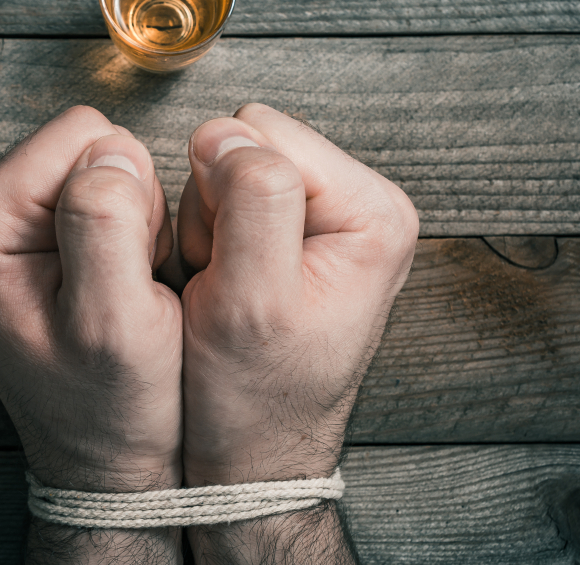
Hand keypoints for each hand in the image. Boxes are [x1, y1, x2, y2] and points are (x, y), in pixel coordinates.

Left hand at [0, 106, 182, 494]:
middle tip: (124, 282)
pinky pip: (92, 196)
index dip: (132, 194)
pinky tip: (111, 285)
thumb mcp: (116, 322)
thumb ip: (106, 223)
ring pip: (95, 168)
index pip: (84, 135)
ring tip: (118, 289)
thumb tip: (111, 148)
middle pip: (86, 145)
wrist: (100, 459)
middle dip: (128, 206)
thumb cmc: (110, 406)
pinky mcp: (18, 239)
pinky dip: (119, 234)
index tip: (129, 266)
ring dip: (127, 222)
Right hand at [176, 104, 417, 560]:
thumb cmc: (256, 396)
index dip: (222, 196)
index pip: (264, 134)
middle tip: (227, 279)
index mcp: (371, 211)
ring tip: (227, 290)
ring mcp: (325, 218)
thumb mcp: (251, 301)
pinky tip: (224, 287)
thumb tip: (225, 131)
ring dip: (209, 231)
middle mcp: (357, 205)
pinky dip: (209, 242)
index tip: (231, 264)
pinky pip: (222, 203)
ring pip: (227, 174)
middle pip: (248, 147)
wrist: (249, 448)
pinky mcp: (292, 233)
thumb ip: (248, 202)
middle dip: (216, 211)